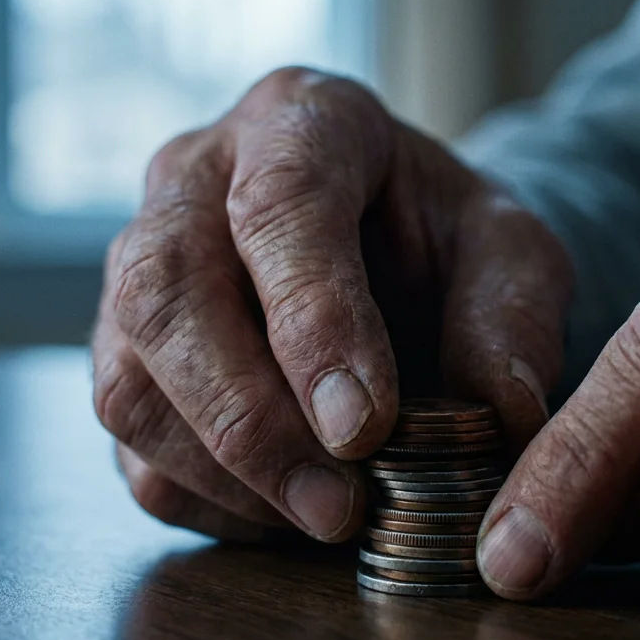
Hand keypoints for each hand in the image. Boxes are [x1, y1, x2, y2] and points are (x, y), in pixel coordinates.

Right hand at [92, 68, 571, 542]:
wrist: (396, 249)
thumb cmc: (446, 241)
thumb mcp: (512, 254)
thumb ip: (511, 321)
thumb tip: (495, 415)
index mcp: (299, 122)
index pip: (278, 204)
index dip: (313, 321)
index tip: (365, 427)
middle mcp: (193, 181)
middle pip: (164, 291)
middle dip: (248, 417)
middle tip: (339, 504)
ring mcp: (138, 269)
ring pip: (128, 379)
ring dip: (221, 471)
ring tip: (323, 518)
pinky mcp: (126, 355)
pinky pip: (128, 446)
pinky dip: (203, 500)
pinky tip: (283, 515)